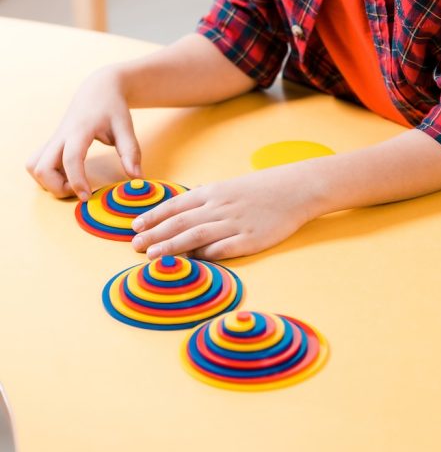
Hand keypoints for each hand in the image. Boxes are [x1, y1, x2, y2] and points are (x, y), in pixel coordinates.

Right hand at [26, 66, 140, 200]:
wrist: (98, 89)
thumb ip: (131, 152)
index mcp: (80, 130)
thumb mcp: (125, 127)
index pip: (71, 158)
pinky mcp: (50, 144)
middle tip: (80, 190)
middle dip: (56, 187)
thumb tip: (137, 177)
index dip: (77, 180)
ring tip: (72, 182)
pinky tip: (67, 175)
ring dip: (48, 182)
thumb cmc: (112, 108)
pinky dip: (46, 175)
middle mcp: (61, 136)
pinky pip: (37, 163)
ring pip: (34, 166)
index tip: (87, 196)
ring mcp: (53, 140)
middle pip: (41, 167)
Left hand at [131, 166, 317, 259]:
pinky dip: (205, 255)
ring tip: (152, 256)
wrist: (295, 189)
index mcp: (213, 192)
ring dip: (171, 246)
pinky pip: (223, 249)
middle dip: (155, 234)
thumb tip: (180, 215)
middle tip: (134, 245)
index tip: (135, 226)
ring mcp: (235, 224)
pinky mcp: (250, 240)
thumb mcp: (229, 188)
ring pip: (196, 236)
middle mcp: (220, 207)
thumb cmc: (261, 189)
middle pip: (180, 222)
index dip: (154, 216)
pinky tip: (191, 262)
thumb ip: (205, 202)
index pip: (176, 205)